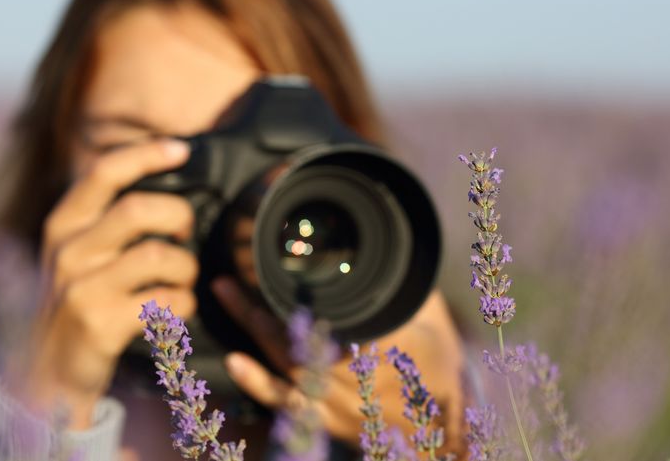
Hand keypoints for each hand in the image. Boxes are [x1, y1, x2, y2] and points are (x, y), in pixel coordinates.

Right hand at [6, 139, 197, 428]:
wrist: (50, 373)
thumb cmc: (80, 303)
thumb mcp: (77, 254)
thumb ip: (108, 221)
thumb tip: (162, 184)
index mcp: (63, 224)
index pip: (104, 172)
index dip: (146, 154)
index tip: (182, 148)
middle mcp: (67, 250)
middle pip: (138, 209)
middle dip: (178, 216)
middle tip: (186, 233)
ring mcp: (81, 287)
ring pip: (158, 256)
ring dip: (186, 267)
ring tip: (183, 280)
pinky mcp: (100, 322)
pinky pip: (166, 300)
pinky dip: (184, 303)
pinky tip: (176, 310)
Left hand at [211, 277, 465, 449]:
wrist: (442, 422)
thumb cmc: (435, 361)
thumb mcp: (431, 316)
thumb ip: (404, 288)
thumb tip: (386, 247)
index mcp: (392, 347)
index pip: (346, 318)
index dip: (312, 298)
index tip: (285, 269)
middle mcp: (363, 379)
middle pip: (305, 338)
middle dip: (266, 305)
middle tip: (237, 272)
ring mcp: (342, 404)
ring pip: (289, 364)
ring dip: (254, 328)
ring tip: (227, 293)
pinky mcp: (328, 421)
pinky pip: (288, 404)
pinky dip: (258, 383)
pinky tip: (234, 360)